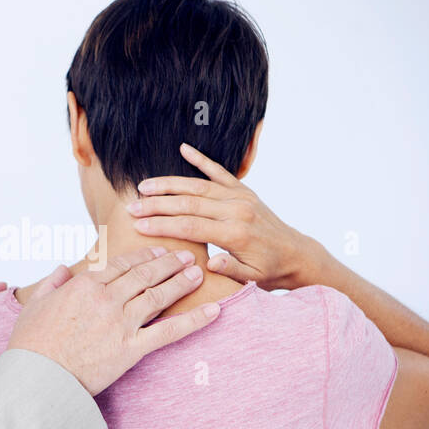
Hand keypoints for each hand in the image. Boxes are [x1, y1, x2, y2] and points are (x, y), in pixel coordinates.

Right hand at [7, 246, 219, 395]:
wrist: (36, 378)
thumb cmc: (30, 345)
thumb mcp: (34, 306)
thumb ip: (51, 283)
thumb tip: (61, 269)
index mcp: (84, 285)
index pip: (121, 265)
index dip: (143, 257)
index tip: (156, 253)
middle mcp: (107, 299)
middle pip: (145, 274)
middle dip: (168, 263)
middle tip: (186, 255)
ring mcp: (121, 324)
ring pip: (159, 295)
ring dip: (182, 281)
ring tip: (198, 272)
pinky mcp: (131, 350)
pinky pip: (168, 331)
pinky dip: (194, 320)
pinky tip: (213, 311)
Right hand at [127, 142, 319, 290]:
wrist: (296, 254)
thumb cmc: (270, 271)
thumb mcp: (252, 279)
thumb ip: (230, 270)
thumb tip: (209, 264)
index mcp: (236, 234)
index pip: (191, 227)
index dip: (162, 225)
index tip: (137, 225)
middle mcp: (237, 211)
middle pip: (189, 204)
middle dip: (157, 205)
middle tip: (132, 206)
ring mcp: (240, 197)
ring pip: (198, 186)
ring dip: (169, 184)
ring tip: (144, 186)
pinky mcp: (244, 190)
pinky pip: (220, 172)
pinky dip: (201, 159)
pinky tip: (184, 148)